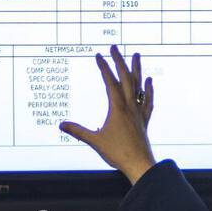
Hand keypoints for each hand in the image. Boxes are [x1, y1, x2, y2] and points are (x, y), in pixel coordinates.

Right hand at [59, 45, 156, 184]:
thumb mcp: (95, 141)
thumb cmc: (118, 153)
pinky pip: (148, 100)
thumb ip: (78, 131)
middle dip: (119, 61)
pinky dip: (149, 89)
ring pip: (139, 86)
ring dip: (137, 69)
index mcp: (117, 108)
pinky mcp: (144, 120)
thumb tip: (62, 124)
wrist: (139, 164)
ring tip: (136, 55)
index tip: (98, 55)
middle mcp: (129, 106)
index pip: (110, 82)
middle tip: (114, 47)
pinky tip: (149, 81)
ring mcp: (138, 112)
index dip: (103, 67)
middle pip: (125, 78)